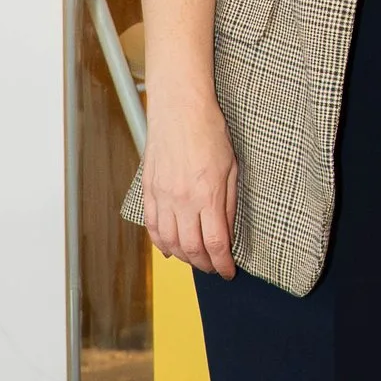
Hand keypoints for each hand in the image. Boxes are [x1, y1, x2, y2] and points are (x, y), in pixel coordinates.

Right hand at [142, 86, 238, 279]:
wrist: (180, 109)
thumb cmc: (210, 132)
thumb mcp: (232, 168)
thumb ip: (228, 204)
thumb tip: (228, 233)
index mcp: (208, 195)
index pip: (216, 244)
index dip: (223, 264)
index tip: (229, 271)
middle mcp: (183, 201)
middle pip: (192, 249)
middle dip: (205, 265)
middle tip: (214, 268)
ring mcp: (162, 197)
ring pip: (169, 243)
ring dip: (183, 258)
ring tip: (195, 260)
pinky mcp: (149, 191)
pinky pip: (152, 226)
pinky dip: (160, 244)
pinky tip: (170, 250)